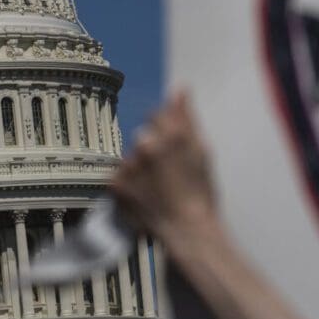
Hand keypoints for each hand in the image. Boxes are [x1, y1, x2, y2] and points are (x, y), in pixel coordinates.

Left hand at [109, 91, 226, 255]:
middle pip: (143, 136)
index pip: (156, 115)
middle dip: (151, 152)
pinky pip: (119, 176)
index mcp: (172, 133)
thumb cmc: (200, 193)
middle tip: (166, 177)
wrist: (187, 231)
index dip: (164, 134)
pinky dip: (128, 185)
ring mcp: (130, 164)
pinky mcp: (115, 183)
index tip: (170, 153)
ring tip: (156, 191)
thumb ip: (187, 116)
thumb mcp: (202, 151)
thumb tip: (180, 87)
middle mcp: (148, 144)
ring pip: (131, 157)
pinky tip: (144, 197)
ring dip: (139, 169)